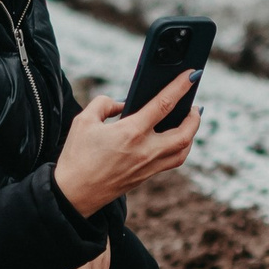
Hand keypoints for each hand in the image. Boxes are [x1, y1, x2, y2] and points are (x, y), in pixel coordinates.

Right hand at [53, 68, 201, 217]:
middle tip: (194, 104)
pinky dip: (180, 148)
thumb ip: (104, 104)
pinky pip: (172, 161)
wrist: (73, 194)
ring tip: (189, 121)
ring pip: (183, 150)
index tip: (193, 75)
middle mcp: (145, 150)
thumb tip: (121, 103)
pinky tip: (175, 140)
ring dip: (191, 134)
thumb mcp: (84, 120)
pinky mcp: (145, 177)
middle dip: (195, 116)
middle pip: (185, 133)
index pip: (164, 104)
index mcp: (130, 132)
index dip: (180, 87)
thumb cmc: (76, 156)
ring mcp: (148, 166)